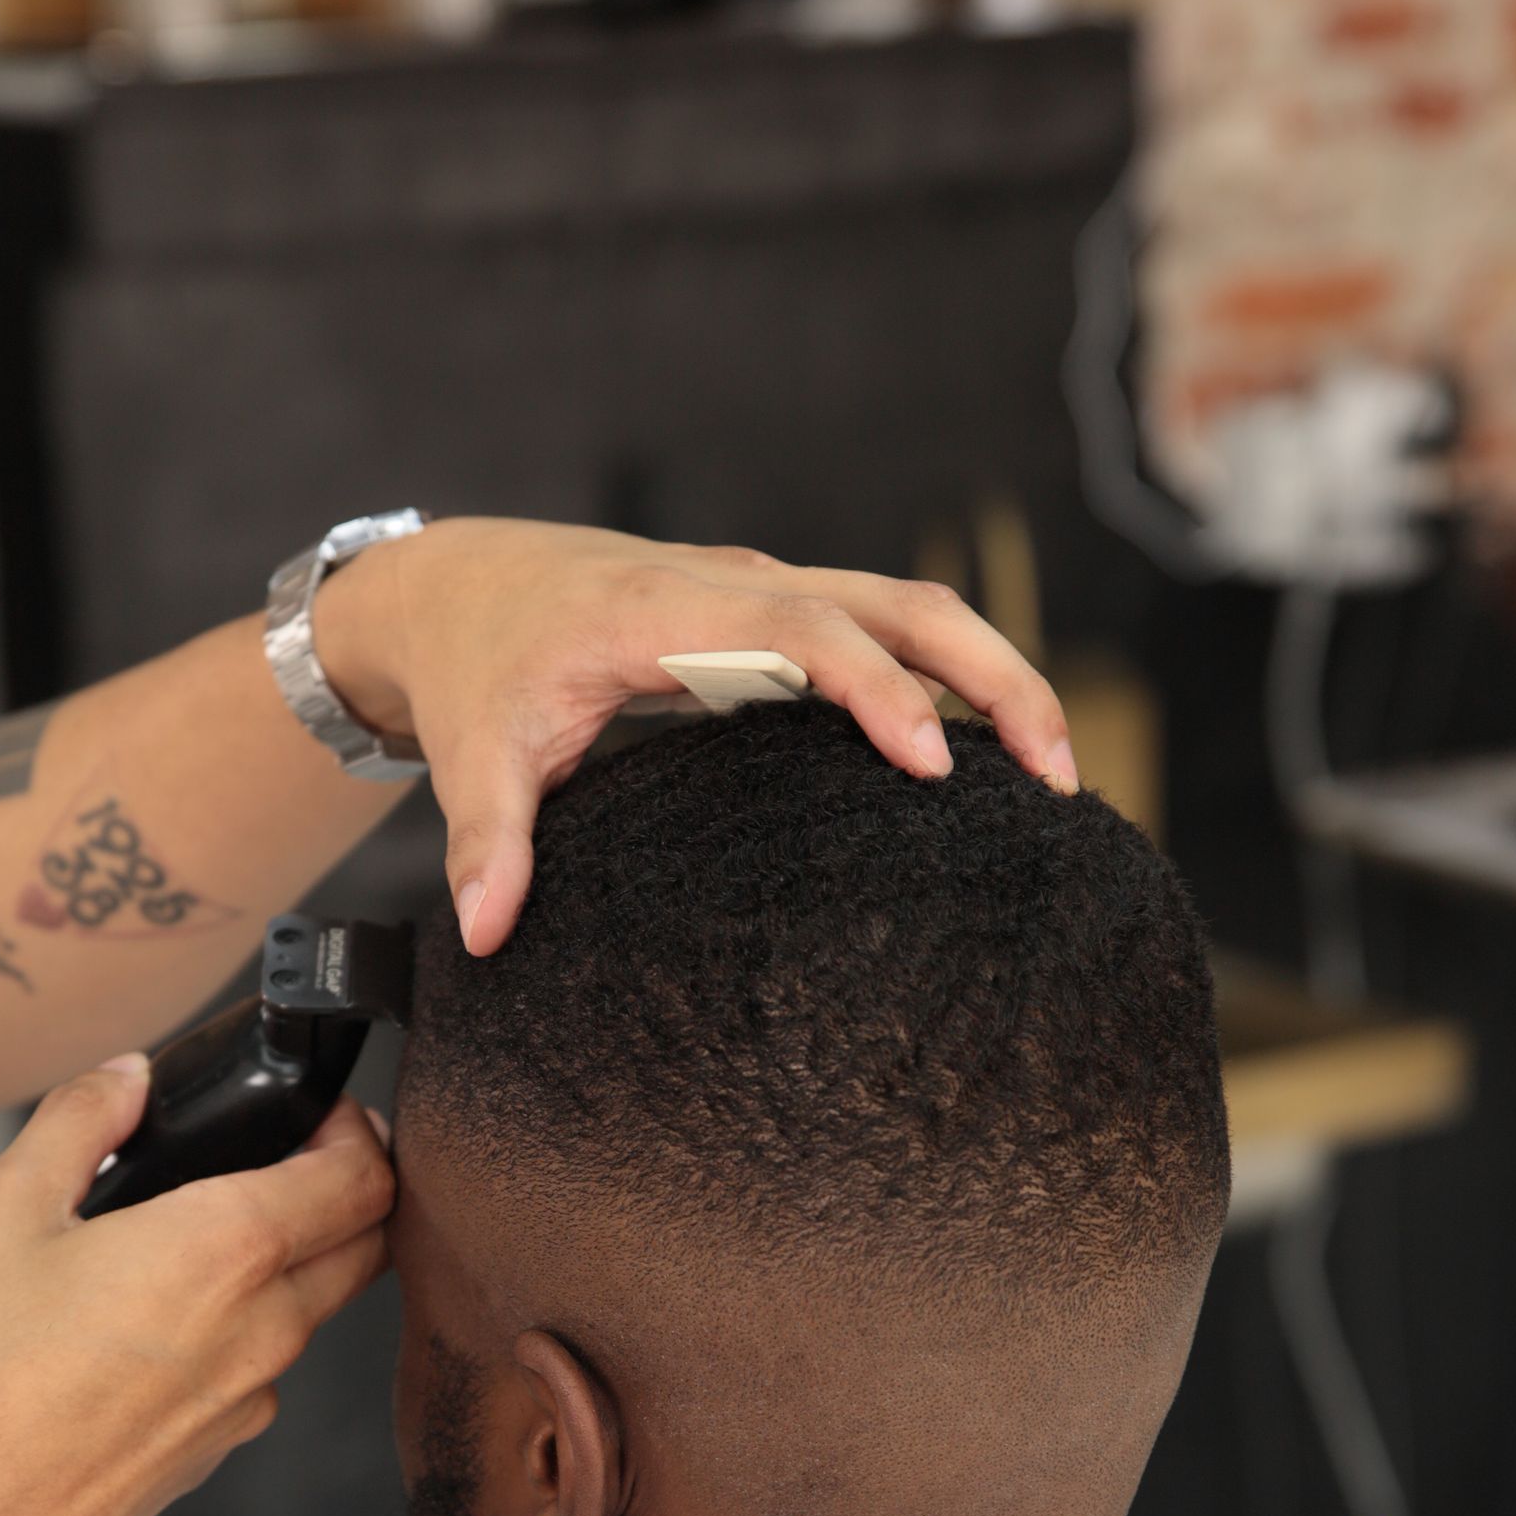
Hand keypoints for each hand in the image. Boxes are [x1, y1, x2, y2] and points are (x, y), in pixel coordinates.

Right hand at [0, 1056, 391, 1515]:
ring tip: (205, 1237)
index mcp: (225, 1249)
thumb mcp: (3, 1209)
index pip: (363, 1177)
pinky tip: (165, 1322)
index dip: (359, 1132)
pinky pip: (266, 1368)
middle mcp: (264, 1325)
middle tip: (290, 1161)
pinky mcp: (226, 1444)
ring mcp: (253, 1395)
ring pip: (318, 1308)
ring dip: (295, 1262)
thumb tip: (125, 1079)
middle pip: (368, 1242)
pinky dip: (245, 1330)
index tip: (325, 1116)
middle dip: (350, 1191)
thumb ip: (79, 1119)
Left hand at [315, 518, 1077, 955]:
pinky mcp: (772, 617)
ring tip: (1053, 774)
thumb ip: (487, 840)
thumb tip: (483, 932)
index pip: (802, 628)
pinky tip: (982, 759)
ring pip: (908, 611)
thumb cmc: (476, 664)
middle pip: (898, 604)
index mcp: (668, 609)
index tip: (930, 766)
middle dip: (990, 675)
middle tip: (1057, 773)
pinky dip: (943, 680)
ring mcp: (762, 596)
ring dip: (988, 676)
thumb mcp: (475, 750)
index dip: (874, 689)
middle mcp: (734, 587)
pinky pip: (879, 634)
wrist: (458, 583)